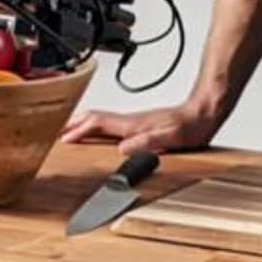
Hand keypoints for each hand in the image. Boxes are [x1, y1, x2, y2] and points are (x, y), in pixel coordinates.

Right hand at [64, 92, 226, 154]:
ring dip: (83, 124)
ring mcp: (135, 122)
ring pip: (101, 120)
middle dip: (73, 124)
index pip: (98, 123)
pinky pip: (112, 124)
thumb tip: (124, 149)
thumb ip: (148, 142)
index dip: (79, 130)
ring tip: (71, 130)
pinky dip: (98, 126)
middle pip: (94, 118)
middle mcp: (131, 121)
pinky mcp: (142, 124)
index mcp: (133, 125)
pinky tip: (102, 134)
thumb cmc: (191, 126)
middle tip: (56, 131)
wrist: (205, 112)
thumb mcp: (170, 137)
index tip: (63, 138)